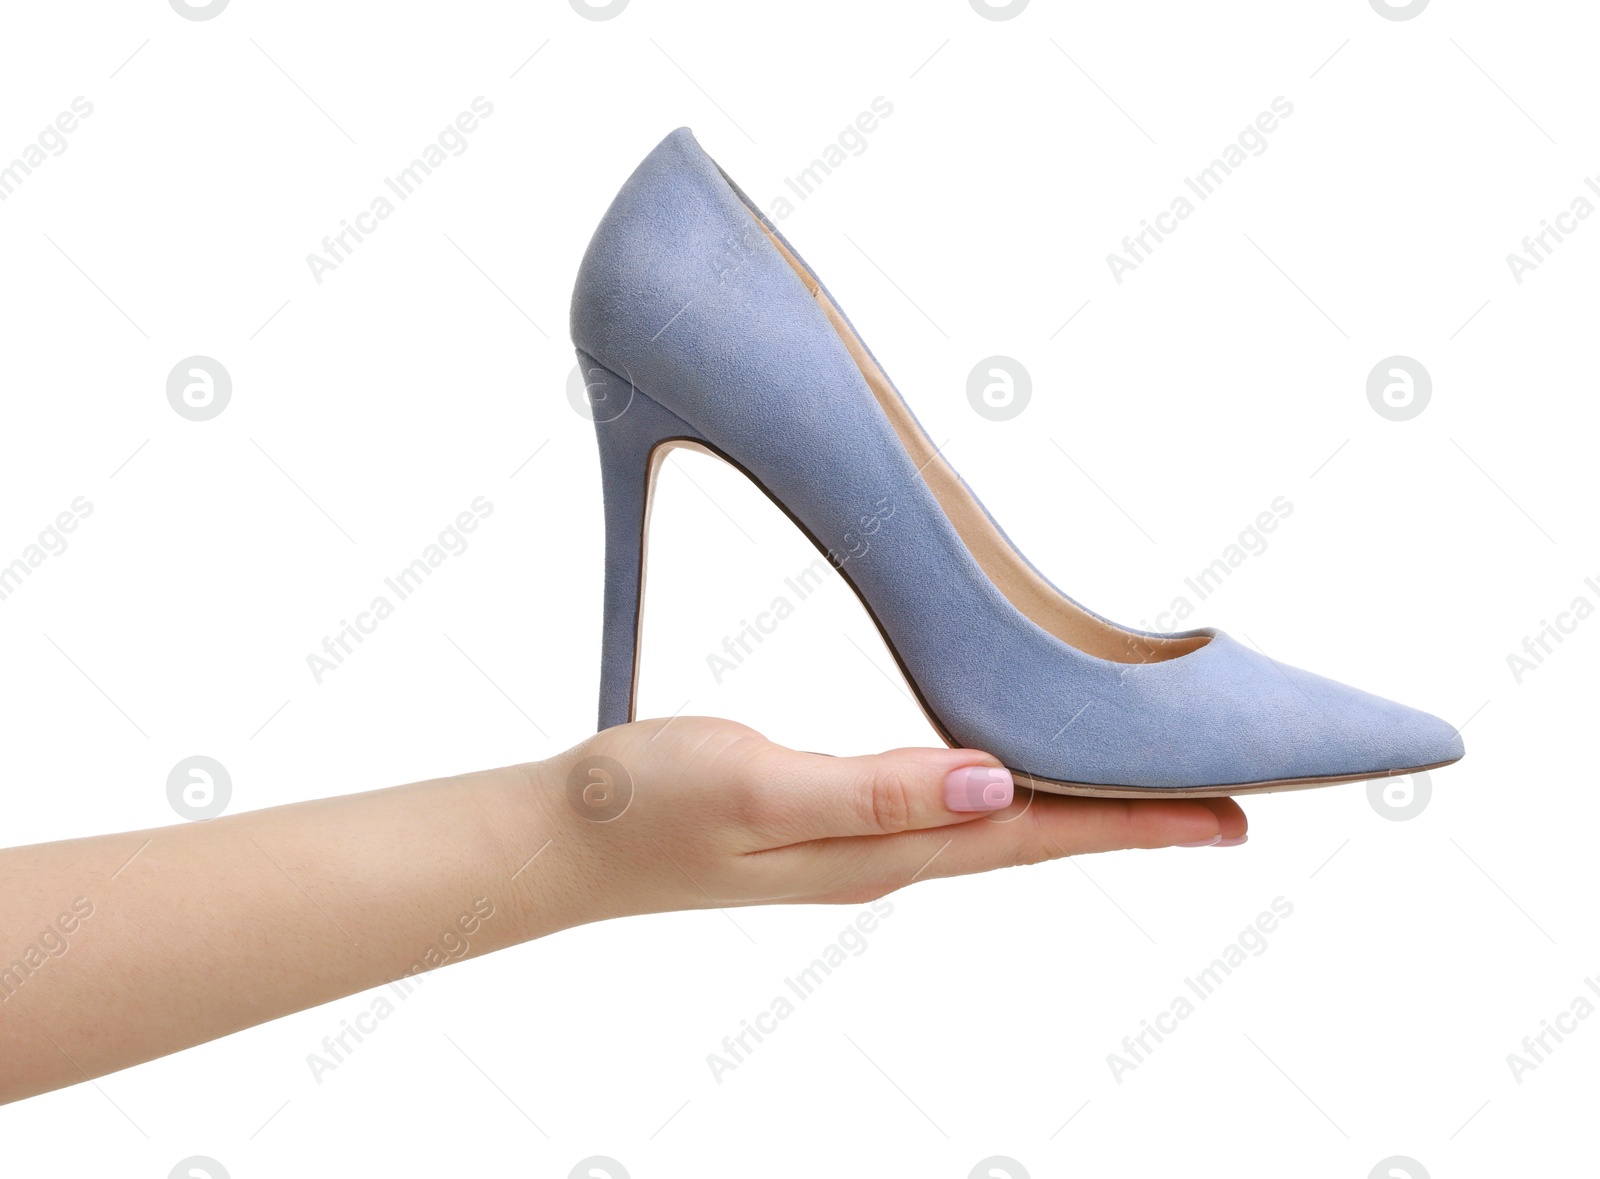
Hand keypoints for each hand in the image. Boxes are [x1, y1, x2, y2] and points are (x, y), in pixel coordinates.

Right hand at [517, 716, 1247, 925]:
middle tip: (1223, 808)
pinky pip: (950, 806)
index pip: (1036, 835)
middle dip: (1132, 821)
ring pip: (1001, 824)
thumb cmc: (650, 804)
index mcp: (882, 851)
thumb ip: (878, 791)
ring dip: (1079, 809)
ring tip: (1147, 794)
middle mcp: (887, 855)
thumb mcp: (761, 787)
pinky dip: (1010, 792)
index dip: (1133, 823)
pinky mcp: (834, 819)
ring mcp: (861, 843)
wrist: (569, 834)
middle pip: (1038, 836)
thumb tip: (998, 785)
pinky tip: (1021, 777)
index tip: (1226, 817)